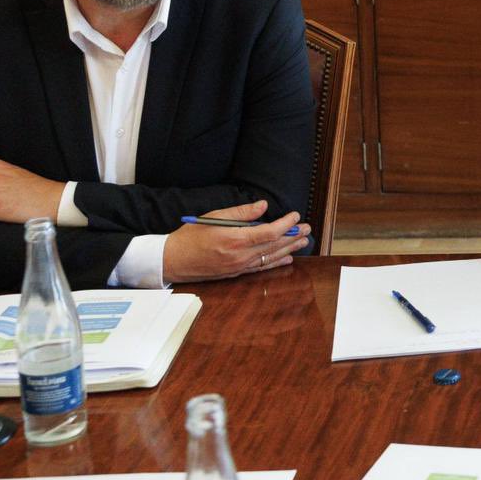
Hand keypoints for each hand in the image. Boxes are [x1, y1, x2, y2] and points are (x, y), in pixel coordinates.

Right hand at [162, 200, 310, 282]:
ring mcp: (238, 266)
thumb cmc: (190, 236)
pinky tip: (287, 259)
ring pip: (270, 257)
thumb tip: (263, 206)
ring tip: (303, 241)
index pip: (269, 232)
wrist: (172, 261)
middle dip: (293, 236)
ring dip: (289, 249)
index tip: (294, 215)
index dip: (286, 224)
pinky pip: (261, 268)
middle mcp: (239, 255)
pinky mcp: (235, 273)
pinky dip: (275, 262)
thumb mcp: (214, 217)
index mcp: (235, 239)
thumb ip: (241, 213)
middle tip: (307, 228)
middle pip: (274, 245)